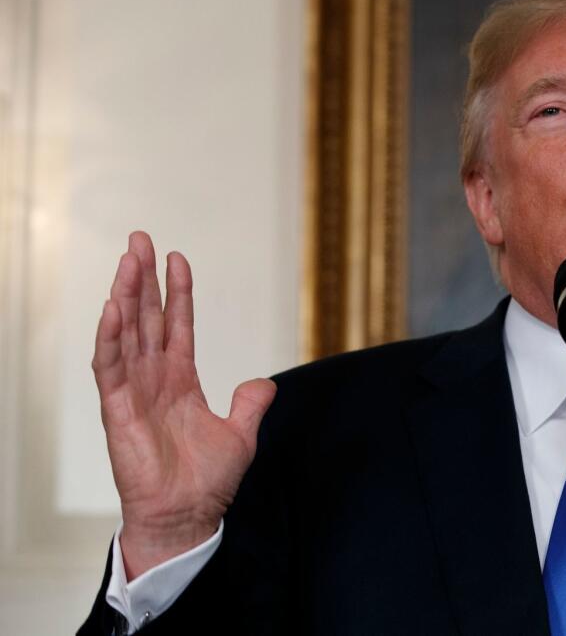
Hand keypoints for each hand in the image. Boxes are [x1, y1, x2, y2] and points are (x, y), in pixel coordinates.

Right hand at [92, 232, 275, 578]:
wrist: (188, 516)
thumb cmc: (207, 481)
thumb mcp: (241, 434)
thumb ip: (250, 404)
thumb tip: (264, 382)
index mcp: (181, 381)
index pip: (178, 326)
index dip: (177, 292)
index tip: (177, 257)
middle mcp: (154, 380)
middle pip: (146, 318)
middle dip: (143, 278)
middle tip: (139, 239)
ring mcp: (134, 392)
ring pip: (127, 333)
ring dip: (125, 295)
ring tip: (128, 259)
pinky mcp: (118, 410)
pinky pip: (110, 367)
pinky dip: (110, 337)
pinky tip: (112, 308)